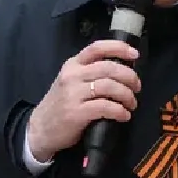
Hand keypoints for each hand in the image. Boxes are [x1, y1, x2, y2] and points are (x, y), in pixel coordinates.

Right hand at [26, 40, 140, 162]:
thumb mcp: (70, 82)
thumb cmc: (60, 105)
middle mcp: (72, 76)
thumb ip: (90, 74)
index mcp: (73, 65)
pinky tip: (124, 116)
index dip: (119, 48)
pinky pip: (106, 107)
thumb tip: (122, 72)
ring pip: (109, 86)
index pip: (97, 48)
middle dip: (129, 77)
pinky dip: (120, 111)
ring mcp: (73, 94)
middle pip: (108, 68)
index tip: (134, 55)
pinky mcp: (76, 112)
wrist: (40, 129)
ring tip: (131, 104)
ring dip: (127, 96)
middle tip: (136, 88)